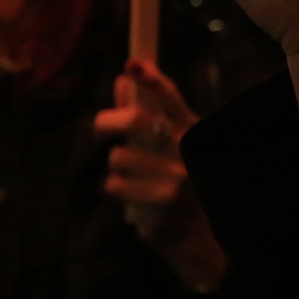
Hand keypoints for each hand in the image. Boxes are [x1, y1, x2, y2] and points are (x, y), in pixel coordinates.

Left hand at [95, 59, 223, 292]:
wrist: (198, 234)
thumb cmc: (178, 181)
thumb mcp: (168, 144)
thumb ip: (146, 112)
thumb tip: (123, 81)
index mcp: (191, 130)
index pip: (169, 97)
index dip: (150, 77)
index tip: (132, 65)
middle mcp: (187, 149)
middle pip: (135, 120)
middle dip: (107, 122)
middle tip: (100, 130)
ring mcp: (177, 175)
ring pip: (119, 156)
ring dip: (117, 166)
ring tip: (131, 177)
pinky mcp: (163, 200)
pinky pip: (115, 184)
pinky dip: (116, 188)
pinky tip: (132, 195)